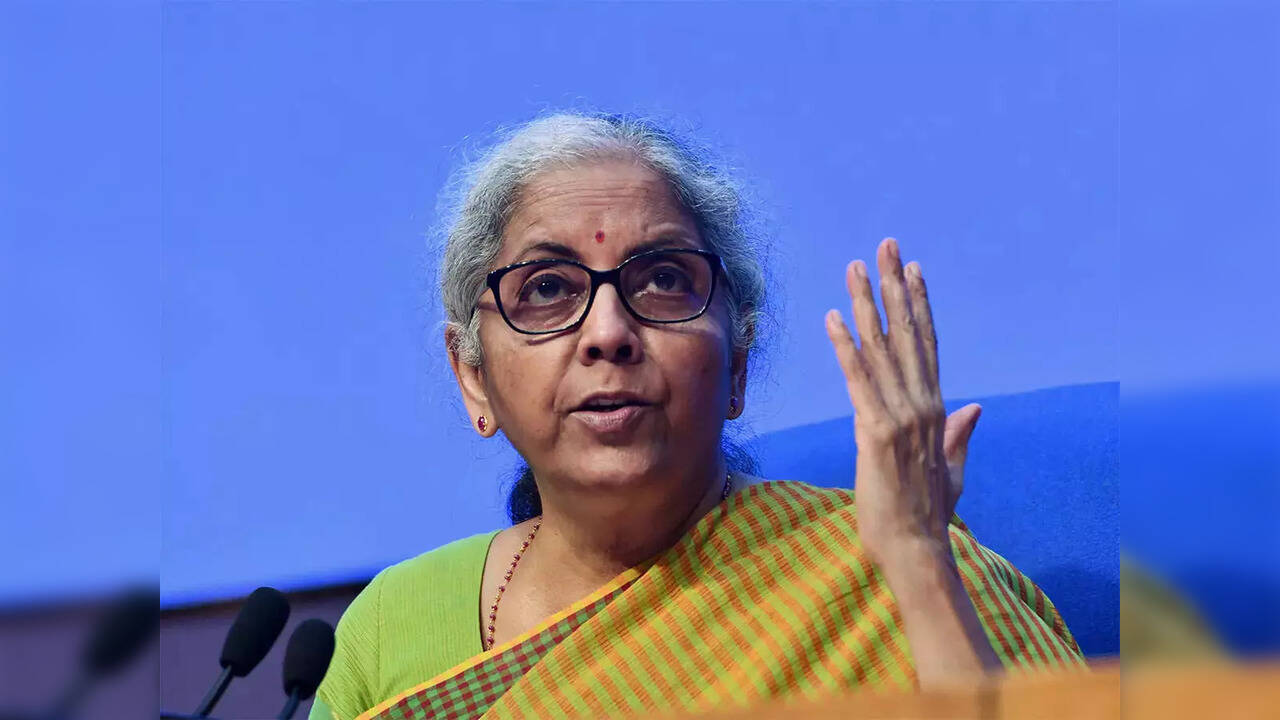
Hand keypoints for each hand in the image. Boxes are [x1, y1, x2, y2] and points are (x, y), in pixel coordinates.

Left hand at [824, 238, 981, 564]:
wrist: (917, 548)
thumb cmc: (929, 514)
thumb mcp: (952, 470)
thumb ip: (960, 434)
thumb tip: (977, 408)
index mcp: (939, 410)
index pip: (927, 344)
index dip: (919, 304)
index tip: (912, 270)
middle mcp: (923, 404)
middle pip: (907, 333)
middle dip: (894, 287)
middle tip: (885, 246)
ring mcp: (901, 416)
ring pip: (880, 348)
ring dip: (866, 304)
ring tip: (853, 268)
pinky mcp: (876, 432)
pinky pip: (857, 379)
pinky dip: (845, 346)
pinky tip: (832, 317)